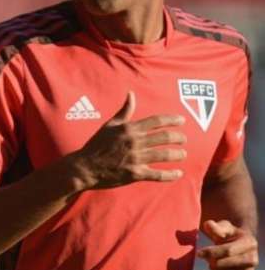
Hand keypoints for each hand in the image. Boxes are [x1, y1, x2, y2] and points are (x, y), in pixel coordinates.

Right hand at [71, 91, 186, 189]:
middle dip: (179, 137)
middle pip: (164, 137)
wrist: (85, 167)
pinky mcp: (135, 174)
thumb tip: (131, 94)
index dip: (172, 120)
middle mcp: (134, 142)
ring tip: (182, 154)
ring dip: (178, 154)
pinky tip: (178, 173)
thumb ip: (124, 110)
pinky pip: (158, 175)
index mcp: (129, 129)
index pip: (156, 121)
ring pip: (164, 155)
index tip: (182, 121)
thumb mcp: (110, 125)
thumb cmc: (97, 144)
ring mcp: (135, 158)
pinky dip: (170, 175)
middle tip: (183, 139)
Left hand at [198, 219, 258, 269]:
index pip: (229, 250)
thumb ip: (214, 226)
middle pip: (233, 263)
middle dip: (216, 262)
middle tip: (206, 260)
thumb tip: (209, 225)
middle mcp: (253, 257)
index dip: (212, 252)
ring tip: (210, 265)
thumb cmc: (227, 233)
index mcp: (249, 242)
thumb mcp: (222, 226)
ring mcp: (251, 269)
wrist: (235, 243)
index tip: (199, 253)